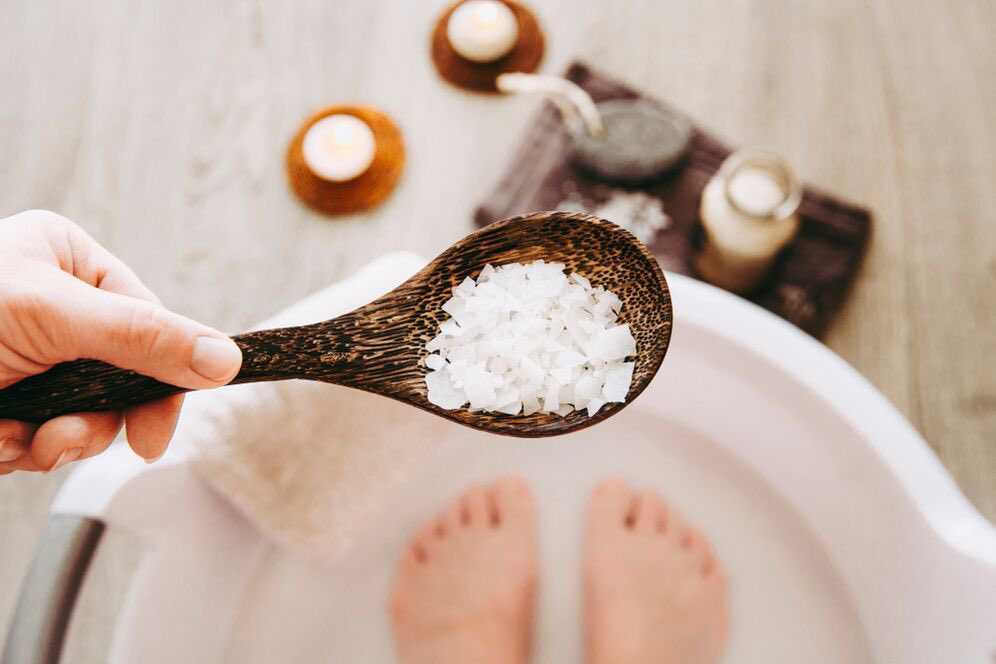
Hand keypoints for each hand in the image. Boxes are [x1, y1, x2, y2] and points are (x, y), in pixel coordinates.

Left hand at [0, 210, 242, 473]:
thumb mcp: (50, 315)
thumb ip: (142, 337)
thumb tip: (225, 357)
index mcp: (67, 261)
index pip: (149, 320)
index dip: (160, 377)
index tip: (155, 432)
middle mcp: (54, 306)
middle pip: (122, 374)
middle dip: (94, 417)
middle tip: (66, 437)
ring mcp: (31, 356)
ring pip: (86, 413)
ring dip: (57, 440)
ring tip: (18, 438)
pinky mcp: (8, 400)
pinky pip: (43, 436)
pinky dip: (21, 450)